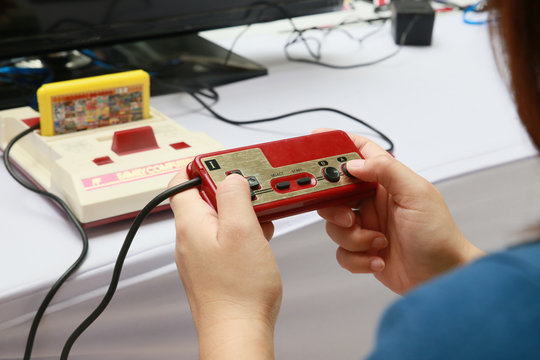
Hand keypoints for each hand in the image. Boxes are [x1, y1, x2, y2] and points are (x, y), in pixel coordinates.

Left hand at [168, 171, 281, 358]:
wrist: (238, 333)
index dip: (202, 166)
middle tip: (253, 194)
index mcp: (191, 224)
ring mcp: (199, 255)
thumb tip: (231, 177)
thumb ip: (234, 196)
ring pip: (216, 219)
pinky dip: (240, 233)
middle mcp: (189, 238)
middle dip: (230, 191)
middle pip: (202, 198)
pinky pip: (222, 239)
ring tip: (260, 219)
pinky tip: (258, 241)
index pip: (181, 180)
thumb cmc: (239, 291)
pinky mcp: (211, 268)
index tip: (226, 165)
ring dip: (239, 213)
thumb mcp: (242, 231)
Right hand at [315, 130, 484, 293]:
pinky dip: (357, 258)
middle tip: (348, 217)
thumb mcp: (417, 194)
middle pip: (335, 193)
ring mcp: (367, 226)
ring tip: (377, 242)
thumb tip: (354, 163)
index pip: (358, 153)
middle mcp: (373, 201)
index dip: (336, 145)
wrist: (443, 277)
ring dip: (353, 238)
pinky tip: (379, 258)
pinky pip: (342, 252)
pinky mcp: (364, 250)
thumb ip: (386, 170)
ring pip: (335, 226)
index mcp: (386, 181)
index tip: (317, 146)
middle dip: (334, 207)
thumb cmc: (439, 236)